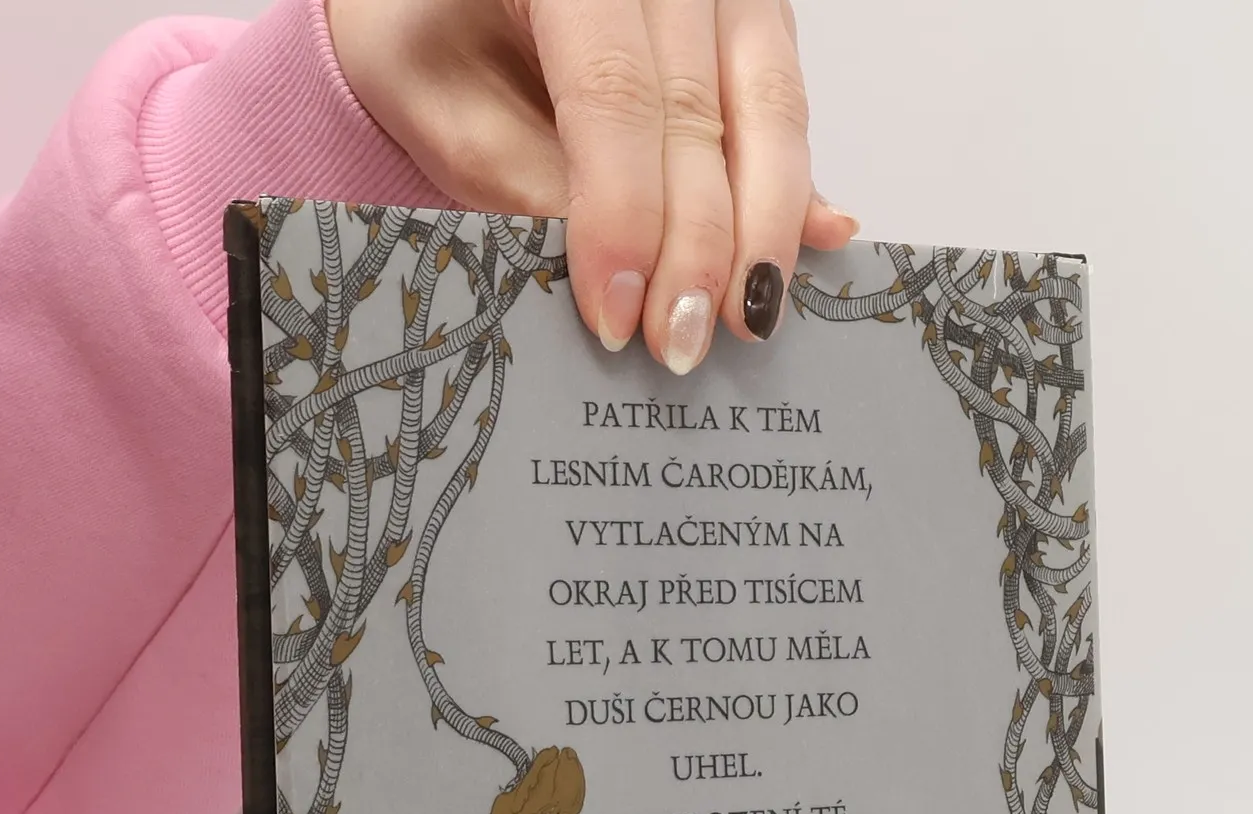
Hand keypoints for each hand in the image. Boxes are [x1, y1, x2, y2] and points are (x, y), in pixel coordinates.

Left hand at [325, 0, 856, 371]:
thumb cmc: (433, 21)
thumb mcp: (436, 99)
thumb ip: (515, 176)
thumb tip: (610, 279)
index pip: (614, 94)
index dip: (624, 216)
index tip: (618, 315)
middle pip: (701, 112)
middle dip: (699, 247)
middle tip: (682, 342)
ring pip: (770, 107)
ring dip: (764, 228)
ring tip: (744, 318)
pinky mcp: (752, 17)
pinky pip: (787, 103)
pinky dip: (796, 186)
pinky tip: (819, 239)